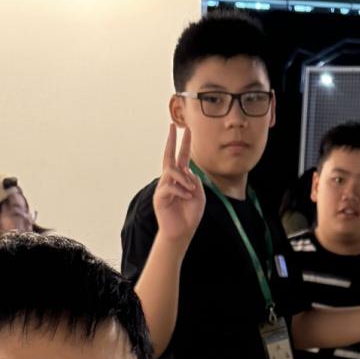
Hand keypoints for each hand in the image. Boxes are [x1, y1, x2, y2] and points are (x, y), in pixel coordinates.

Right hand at [152, 123, 205, 245]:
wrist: (182, 232)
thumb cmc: (190, 215)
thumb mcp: (199, 195)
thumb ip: (195, 181)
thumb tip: (187, 170)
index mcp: (181, 178)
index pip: (181, 157)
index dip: (184, 143)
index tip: (185, 129)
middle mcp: (170, 180)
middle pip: (169, 156)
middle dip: (171, 140)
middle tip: (172, 126)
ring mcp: (164, 187)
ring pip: (172, 171)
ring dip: (184, 180)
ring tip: (191, 191)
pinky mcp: (160, 196)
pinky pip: (170, 186)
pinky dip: (181, 190)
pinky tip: (187, 197)